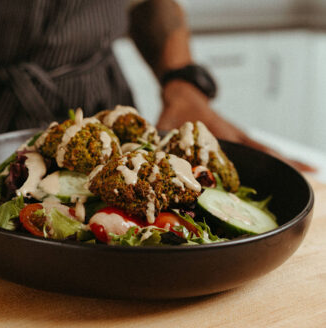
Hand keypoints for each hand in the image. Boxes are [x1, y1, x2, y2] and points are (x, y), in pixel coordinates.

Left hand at [156, 80, 315, 172]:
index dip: (256, 161)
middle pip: (264, 150)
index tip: (273, 172)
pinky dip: (273, 153)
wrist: (183, 88)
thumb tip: (149, 148)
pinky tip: (285, 161)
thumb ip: (159, 135)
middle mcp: (234, 134)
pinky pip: (258, 145)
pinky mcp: (235, 133)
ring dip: (285, 158)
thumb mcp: (166, 121)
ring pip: (266, 148)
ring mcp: (237, 133)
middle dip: (284, 162)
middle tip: (312, 171)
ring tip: (311, 169)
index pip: (242, 149)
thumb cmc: (175, 106)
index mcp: (220, 132)